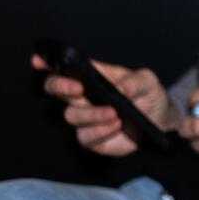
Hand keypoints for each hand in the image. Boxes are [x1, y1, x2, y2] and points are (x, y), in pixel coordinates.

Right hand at [31, 54, 176, 157]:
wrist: (160, 119)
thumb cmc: (147, 94)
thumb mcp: (146, 81)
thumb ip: (134, 81)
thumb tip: (119, 89)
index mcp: (89, 77)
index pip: (61, 68)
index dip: (46, 63)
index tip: (38, 60)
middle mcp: (81, 97)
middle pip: (55, 90)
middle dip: (61, 86)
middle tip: (79, 88)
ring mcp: (85, 118)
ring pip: (71, 116)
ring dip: (92, 114)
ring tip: (114, 113)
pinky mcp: (92, 139)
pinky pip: (85, 137)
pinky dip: (100, 131)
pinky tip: (116, 125)